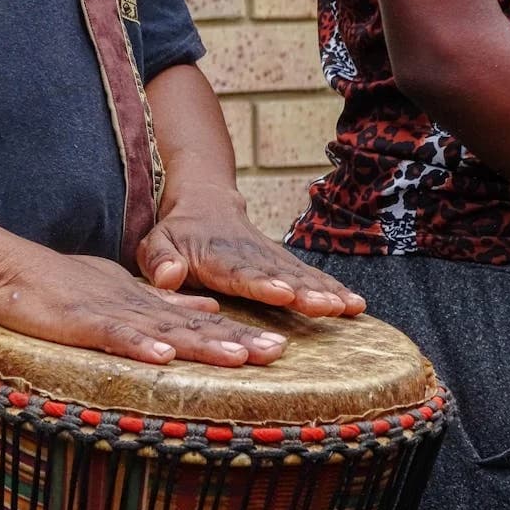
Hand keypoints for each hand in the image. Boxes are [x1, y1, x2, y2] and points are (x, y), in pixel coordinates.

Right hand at [0, 247, 287, 366]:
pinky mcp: (80, 320)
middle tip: (278, 352)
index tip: (275, 348)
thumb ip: (161, 301)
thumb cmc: (60, 283)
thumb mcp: (119, 289)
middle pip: (193, 325)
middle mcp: (136, 305)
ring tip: (242, 356)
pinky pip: (112, 334)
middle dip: (236, 340)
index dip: (236, 333)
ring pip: (163, 329)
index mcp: (145, 301)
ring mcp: (110, 311)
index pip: (198, 319)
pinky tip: (164, 356)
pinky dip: (138, 345)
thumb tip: (206, 306)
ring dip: (202, 342)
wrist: (9, 265)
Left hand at [136, 185, 365, 316]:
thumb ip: (157, 260)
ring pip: (300, 274)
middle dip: (305, 292)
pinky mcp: (282, 261)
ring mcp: (269, 257)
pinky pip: (309, 274)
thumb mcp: (154, 243)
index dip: (262, 283)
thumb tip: (167, 277)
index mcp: (216, 257)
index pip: (240, 271)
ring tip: (350, 308)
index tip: (283, 294)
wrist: (205, 202)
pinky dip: (332, 287)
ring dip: (325, 291)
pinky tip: (355, 304)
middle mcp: (249, 256)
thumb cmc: (176, 232)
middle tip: (330, 307)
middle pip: (280, 274)